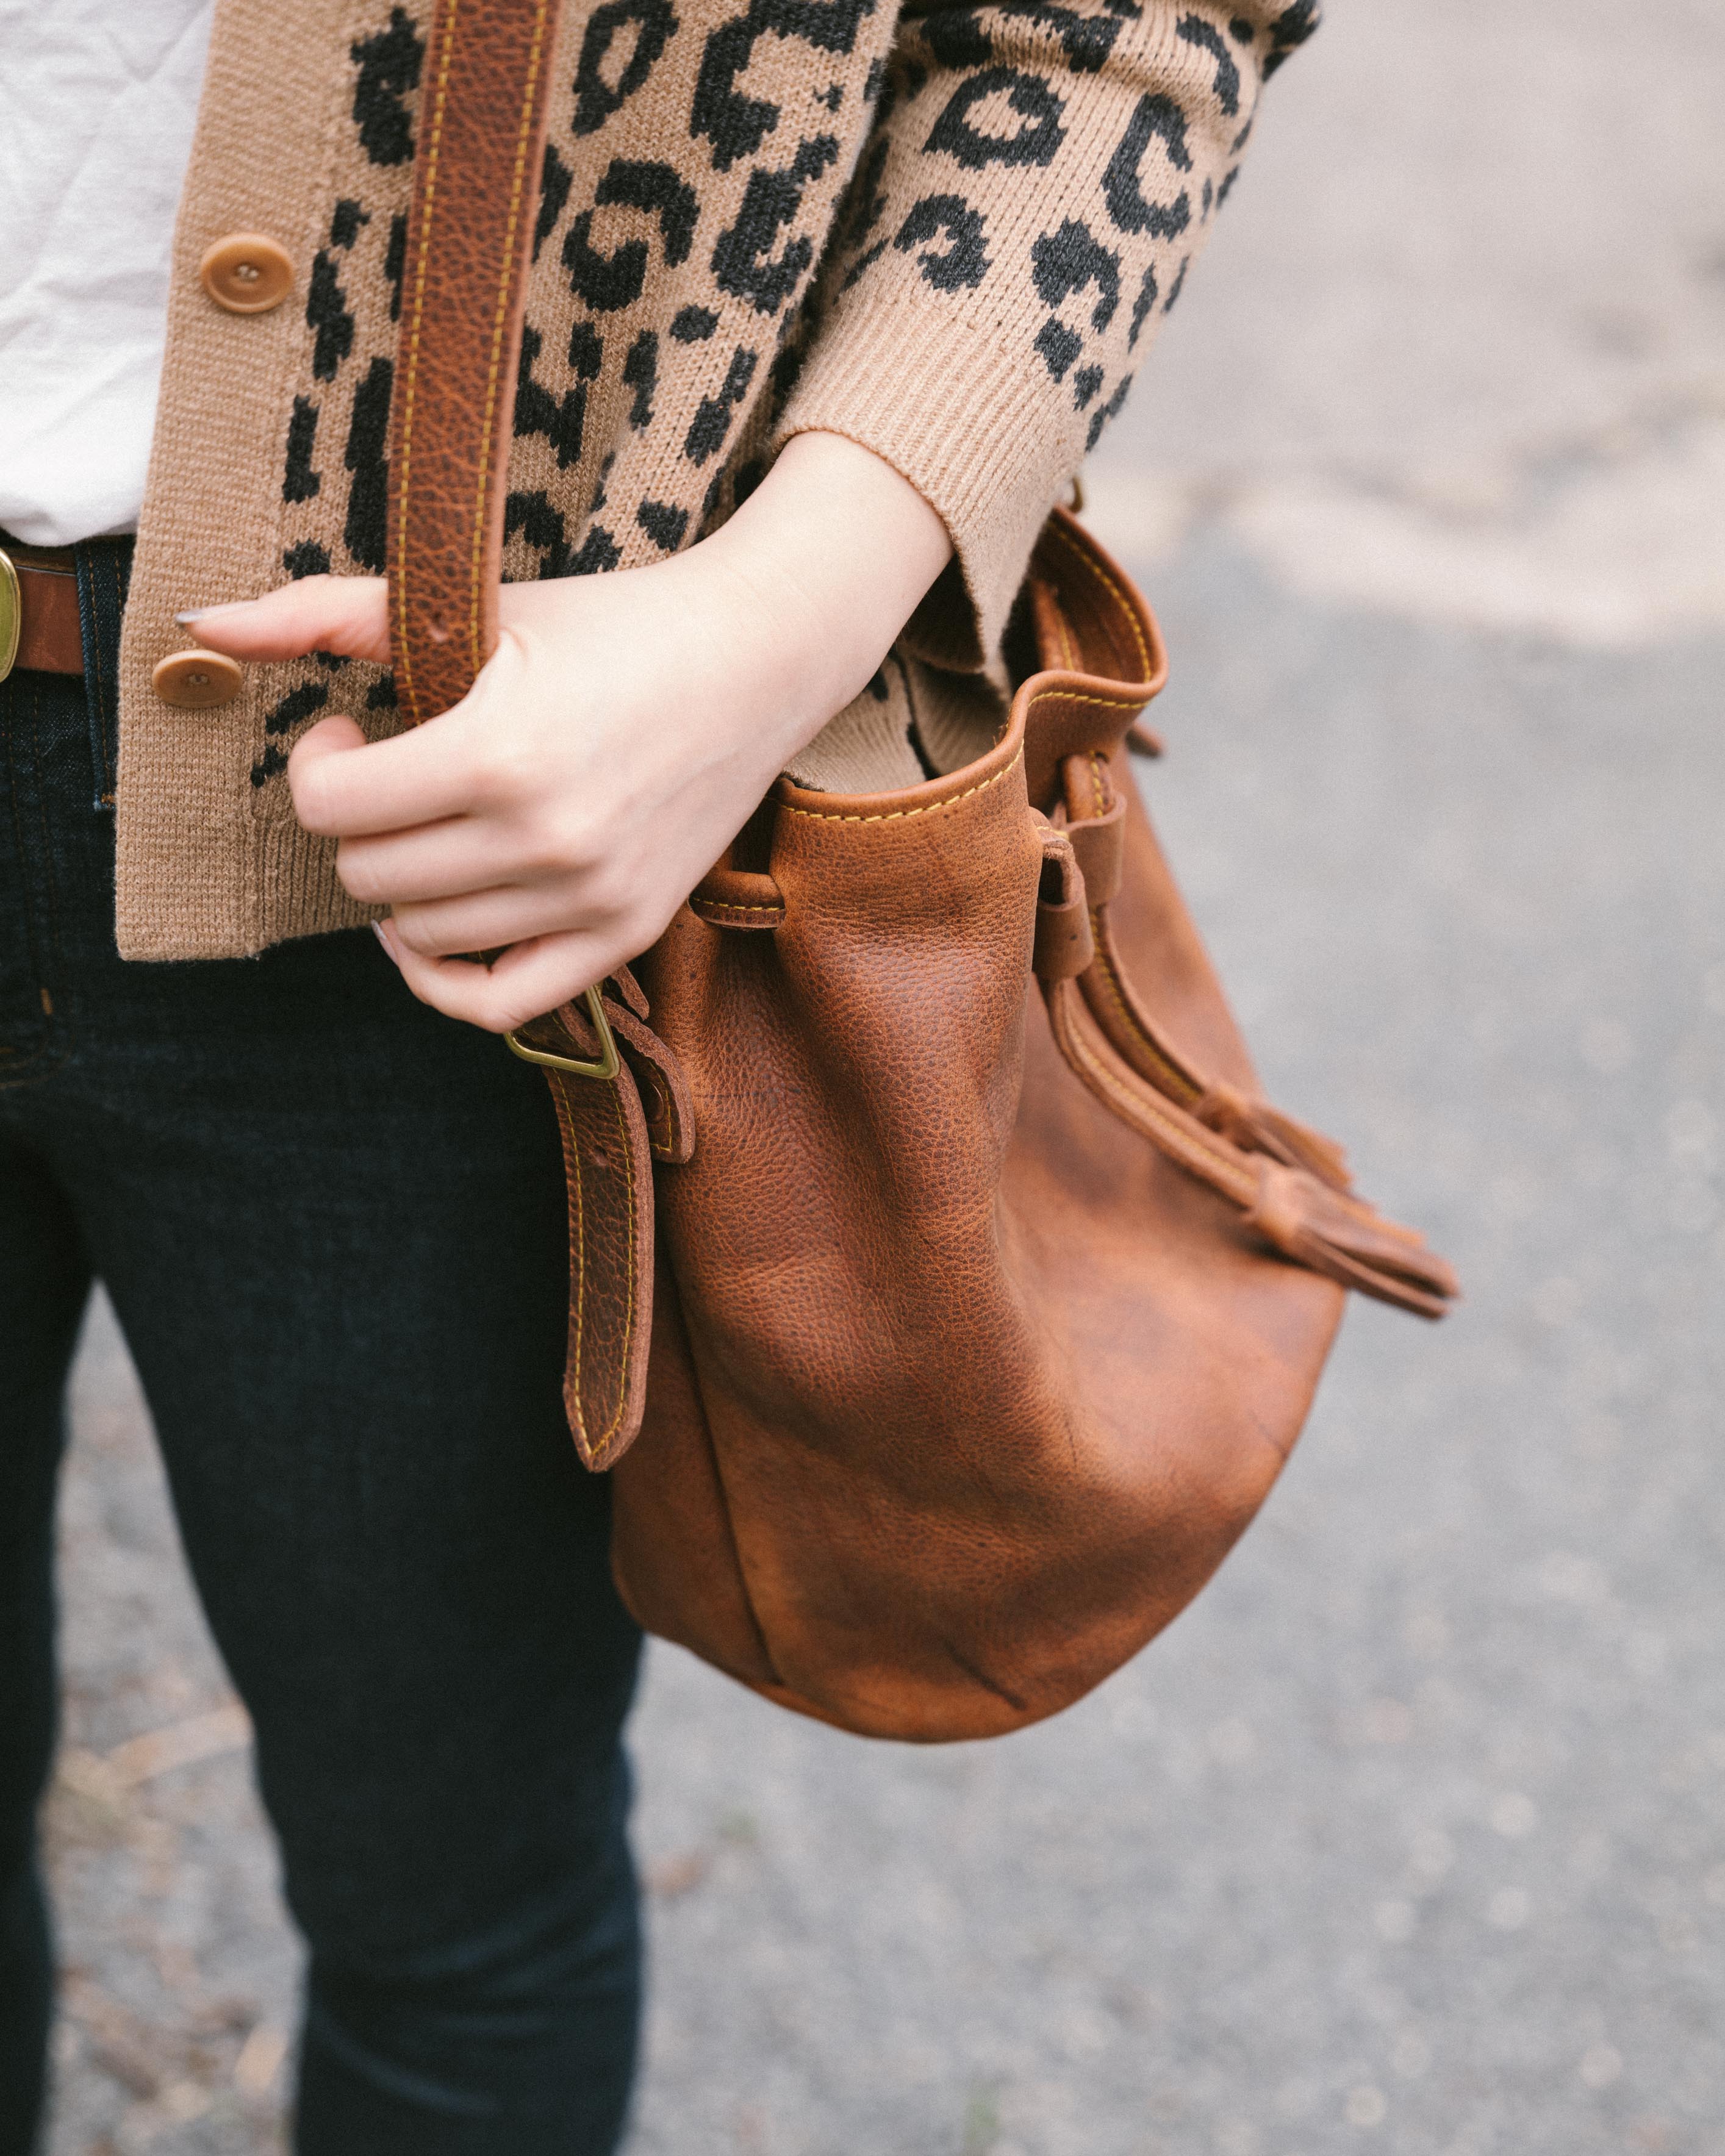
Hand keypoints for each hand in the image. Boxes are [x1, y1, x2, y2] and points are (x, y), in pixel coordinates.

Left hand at [184, 431, 951, 1029]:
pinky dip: (444, 980)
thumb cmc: (614, 624)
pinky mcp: (626, 932)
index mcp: (499, 754)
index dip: (317, 765)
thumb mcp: (475, 606)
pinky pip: (498, 1002)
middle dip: (358, 822)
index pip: (335, 807)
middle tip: (391, 770)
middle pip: (369, 875)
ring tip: (428, 827)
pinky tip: (431, 926)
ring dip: (401, 885)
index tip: (350, 729)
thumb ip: (327, 614)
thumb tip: (197, 626)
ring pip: (420, 937)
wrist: (758, 660)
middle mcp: (545, 841)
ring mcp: (590, 898)